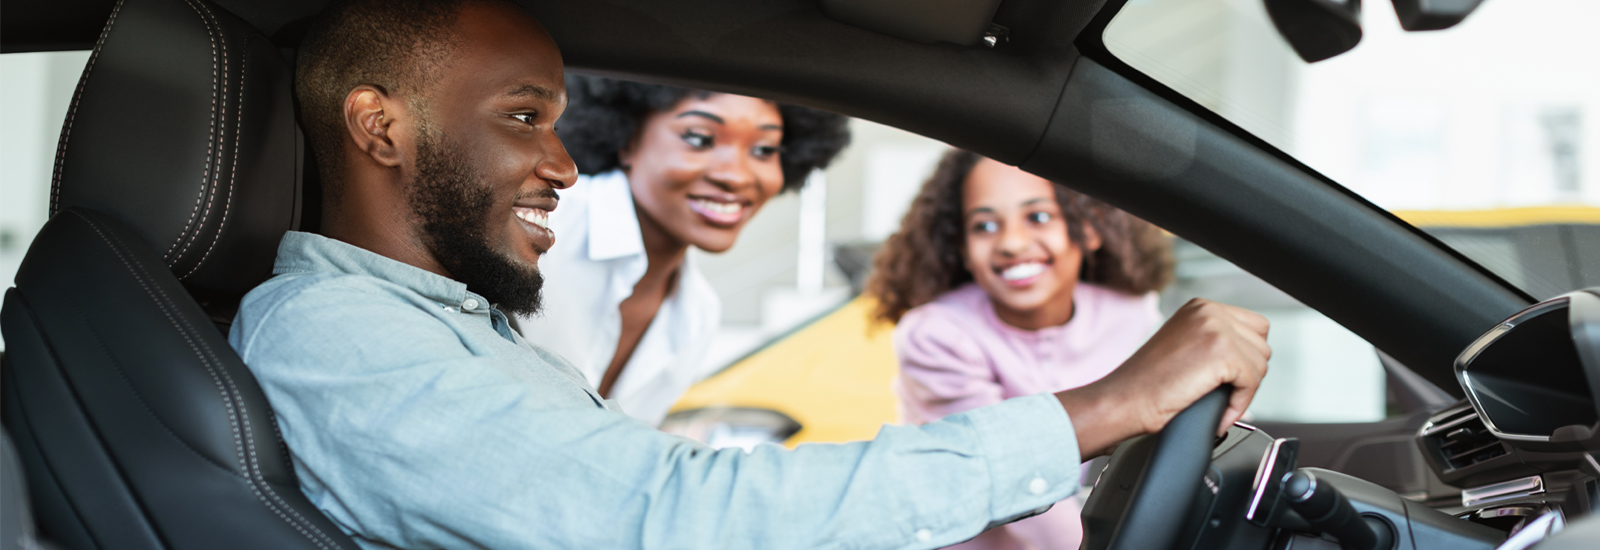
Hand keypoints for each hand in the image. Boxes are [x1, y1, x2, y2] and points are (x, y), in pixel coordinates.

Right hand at [1055, 298, 1269, 460]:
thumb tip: (1251, 365)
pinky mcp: (1221, 351)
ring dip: (1244, 390)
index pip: (1253, 328)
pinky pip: (1252, 382)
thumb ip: (1214, 344)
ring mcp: (1215, 327)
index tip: (1228, 380)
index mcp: (1200, 307)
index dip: (1245, 359)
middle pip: (1261, 344)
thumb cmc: (1146, 385)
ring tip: (1218, 402)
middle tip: (1222, 393)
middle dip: (1247, 374)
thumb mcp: (1183, 348)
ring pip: (1260, 363)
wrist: (1123, 400)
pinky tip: (1219, 413)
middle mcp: (1209, 310)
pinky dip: (1240, 403)